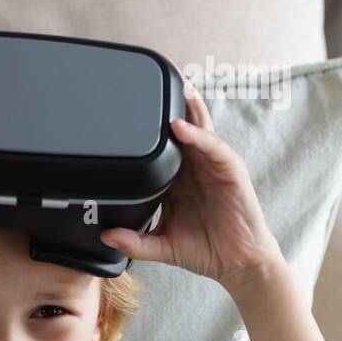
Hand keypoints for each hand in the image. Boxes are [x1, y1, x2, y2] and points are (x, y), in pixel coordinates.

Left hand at [100, 72, 282, 299]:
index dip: (147, 128)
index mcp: (177, 180)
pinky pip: (212, 146)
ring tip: (170, 85)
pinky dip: (197, 134)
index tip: (125, 109)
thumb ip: (134, 241)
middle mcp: (194, 167)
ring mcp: (212, 164)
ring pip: (198, 127)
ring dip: (184, 106)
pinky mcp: (229, 169)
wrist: (236, 263)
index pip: (159, 147)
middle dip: (168, 102)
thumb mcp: (162, 245)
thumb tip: (105, 236)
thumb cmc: (205, 250)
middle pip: (180, 127)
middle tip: (149, 77)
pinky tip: (180, 127)